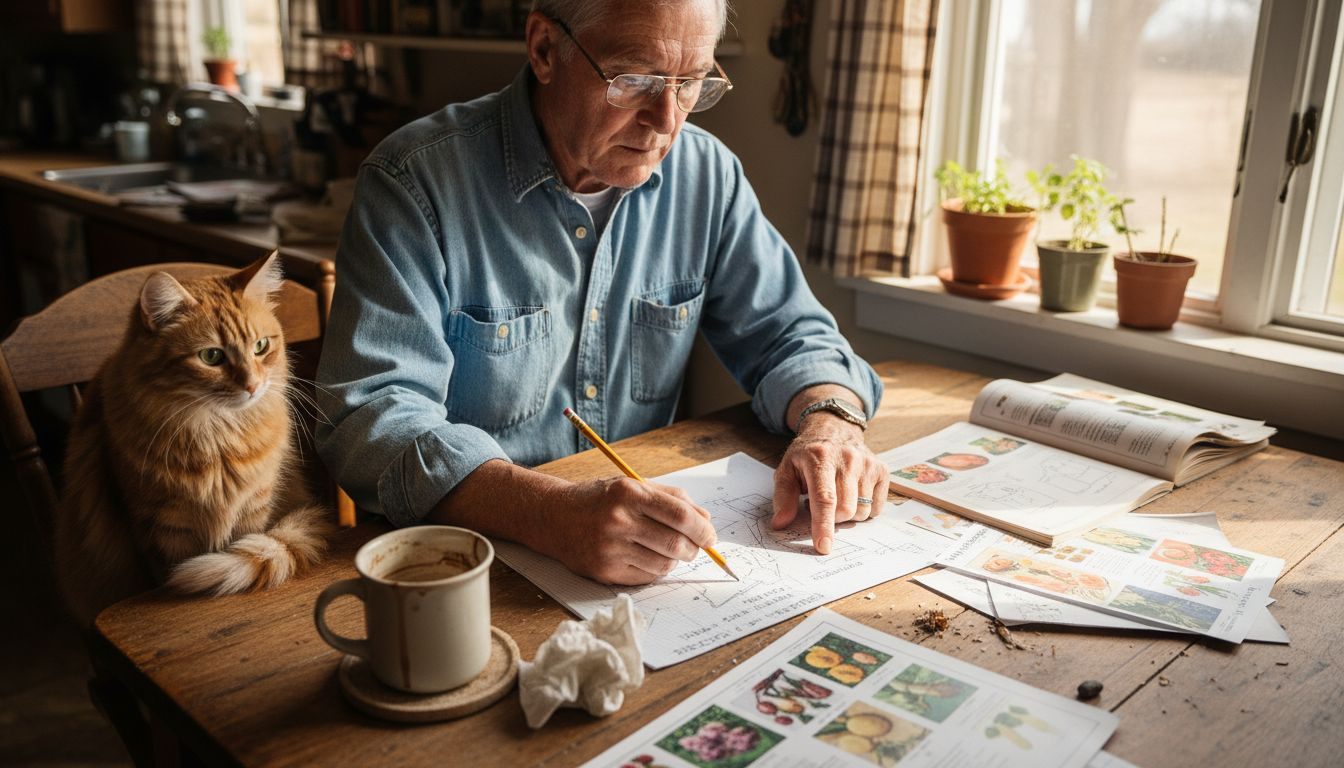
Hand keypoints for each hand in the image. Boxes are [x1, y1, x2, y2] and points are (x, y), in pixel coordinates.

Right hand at [550, 478, 717, 584]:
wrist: (554, 517)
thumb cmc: (600, 500)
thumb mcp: (633, 486)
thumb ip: (672, 498)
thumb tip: (706, 519)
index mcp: (629, 493)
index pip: (680, 515)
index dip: (702, 529)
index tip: (711, 536)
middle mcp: (618, 521)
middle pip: (675, 544)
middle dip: (694, 549)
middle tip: (694, 547)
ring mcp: (610, 548)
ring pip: (664, 564)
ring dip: (674, 560)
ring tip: (667, 550)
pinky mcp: (604, 571)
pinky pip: (646, 577)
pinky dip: (655, 570)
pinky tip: (646, 557)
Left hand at [770, 416, 888, 554]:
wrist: (834, 429)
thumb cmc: (808, 455)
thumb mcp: (787, 470)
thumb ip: (783, 497)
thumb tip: (780, 523)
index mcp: (820, 458)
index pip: (824, 499)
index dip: (823, 525)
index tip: (823, 546)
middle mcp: (848, 458)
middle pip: (845, 509)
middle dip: (832, 519)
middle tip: (823, 507)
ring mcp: (868, 463)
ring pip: (862, 511)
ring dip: (848, 515)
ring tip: (838, 497)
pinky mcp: (882, 470)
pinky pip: (876, 508)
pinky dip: (864, 510)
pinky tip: (853, 494)